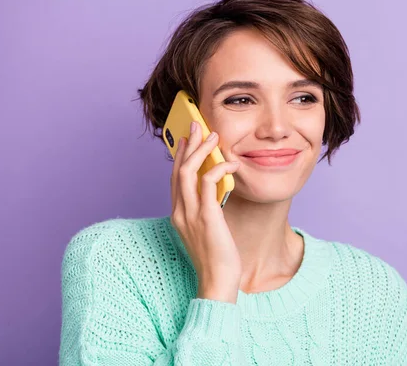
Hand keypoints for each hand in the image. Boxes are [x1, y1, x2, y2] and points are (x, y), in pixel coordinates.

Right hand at [170, 121, 241, 303]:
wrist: (217, 281)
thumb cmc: (216, 257)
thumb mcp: (206, 230)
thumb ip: (205, 211)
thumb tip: (215, 193)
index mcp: (178, 214)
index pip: (175, 179)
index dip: (180, 156)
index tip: (187, 140)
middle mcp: (180, 212)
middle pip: (178, 169)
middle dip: (188, 145)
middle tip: (198, 126)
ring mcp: (190, 214)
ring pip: (188, 172)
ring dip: (200, 150)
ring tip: (213, 136)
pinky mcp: (207, 217)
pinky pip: (209, 183)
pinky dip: (219, 168)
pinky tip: (231, 163)